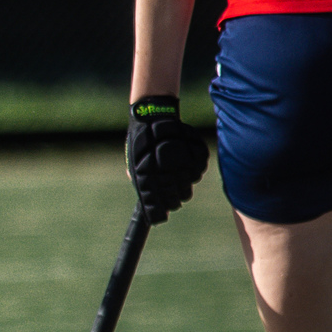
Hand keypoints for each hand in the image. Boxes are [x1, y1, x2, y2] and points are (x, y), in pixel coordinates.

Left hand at [127, 95, 209, 219]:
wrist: (153, 115)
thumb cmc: (141, 141)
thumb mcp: (133, 161)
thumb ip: (138, 181)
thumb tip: (145, 203)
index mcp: (146, 177)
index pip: (155, 205)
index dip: (158, 213)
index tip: (159, 216)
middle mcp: (164, 172)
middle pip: (176, 200)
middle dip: (174, 200)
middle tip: (172, 197)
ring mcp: (181, 162)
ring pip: (188, 187)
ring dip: (184, 184)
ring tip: (177, 173)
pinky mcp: (195, 153)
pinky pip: (198, 172)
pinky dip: (194, 170)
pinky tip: (186, 163)